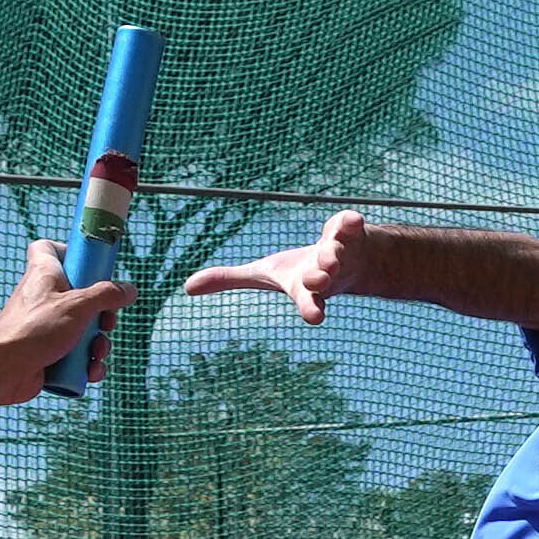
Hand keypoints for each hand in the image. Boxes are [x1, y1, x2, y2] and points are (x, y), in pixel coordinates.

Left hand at [0, 237, 128, 395]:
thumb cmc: (35, 329)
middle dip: (102, 314)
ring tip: (97, 354)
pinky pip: (74, 356)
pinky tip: (92, 372)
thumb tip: (129, 290)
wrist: (1, 370)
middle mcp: (43, 298)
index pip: (48, 248)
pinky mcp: (47, 354)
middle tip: (106, 323)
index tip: (90, 264)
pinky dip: (86, 364)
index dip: (69, 250)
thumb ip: (106, 295)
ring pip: (82, 330)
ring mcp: (45, 328)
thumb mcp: (78, 306)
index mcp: (44, 274)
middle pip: (81, 296)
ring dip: (98, 344)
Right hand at [185, 210, 384, 323]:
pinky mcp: (351, 232)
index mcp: (305, 288)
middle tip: (318, 277)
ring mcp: (342, 253)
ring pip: (339, 253)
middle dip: (320, 277)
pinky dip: (350, 223)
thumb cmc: (302, 270)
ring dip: (334, 253)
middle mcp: (327, 273)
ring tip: (330, 253)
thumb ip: (229, 280)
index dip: (310, 308)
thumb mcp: (264, 275)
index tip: (315, 318)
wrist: (353, 260)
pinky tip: (351, 220)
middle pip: (324, 278)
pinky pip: (351, 226)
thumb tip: (185, 288)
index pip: (308, 302)